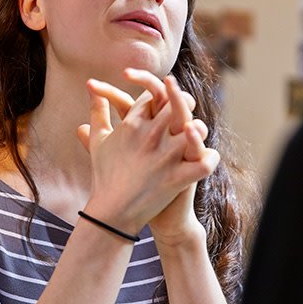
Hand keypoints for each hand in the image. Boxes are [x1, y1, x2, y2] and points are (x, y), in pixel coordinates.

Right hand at [77, 69, 218, 240]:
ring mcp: (166, 157)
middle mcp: (151, 136)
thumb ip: (97, 111)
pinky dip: (211, 158)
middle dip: (185, 105)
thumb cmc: (104, 175)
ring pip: (197, 129)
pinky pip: (205, 163)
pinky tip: (207, 157)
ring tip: (196, 135)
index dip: (164, 95)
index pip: (155, 95)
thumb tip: (91, 90)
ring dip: (199, 131)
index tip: (166, 104)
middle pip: (179, 104)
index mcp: (132, 124)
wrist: (112, 213)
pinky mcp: (177, 178)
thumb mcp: (99, 140)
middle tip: (186, 114)